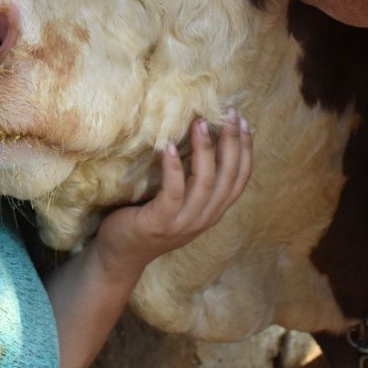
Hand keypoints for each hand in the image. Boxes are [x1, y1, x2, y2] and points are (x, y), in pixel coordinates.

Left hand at [91, 111, 253, 281]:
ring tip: (200, 122)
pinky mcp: (160, 222)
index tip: (243, 122)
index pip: (240, 179)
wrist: (121, 253)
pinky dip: (174, 168)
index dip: (245, 150)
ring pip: (204, 182)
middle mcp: (205, 218)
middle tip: (228, 113)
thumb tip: (209, 138)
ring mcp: (183, 223)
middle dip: (231, 142)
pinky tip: (169, 146)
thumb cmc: (151, 218)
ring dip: (204, 149)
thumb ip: (197, 179)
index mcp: (214, 211)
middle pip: (227, 177)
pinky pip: (173, 192)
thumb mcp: (182, 201)